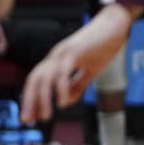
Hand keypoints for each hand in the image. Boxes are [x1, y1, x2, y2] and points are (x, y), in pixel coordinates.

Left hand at [21, 4, 133, 121]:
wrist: (115, 24)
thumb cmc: (102, 45)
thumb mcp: (89, 70)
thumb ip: (78, 84)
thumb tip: (66, 101)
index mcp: (57, 61)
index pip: (37, 81)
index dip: (31, 98)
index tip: (30, 116)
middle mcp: (55, 57)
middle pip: (35, 80)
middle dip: (29, 101)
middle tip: (28, 120)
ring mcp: (63, 53)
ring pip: (45, 77)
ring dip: (43, 99)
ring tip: (46, 116)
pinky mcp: (75, 51)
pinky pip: (63, 72)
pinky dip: (61, 88)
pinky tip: (63, 102)